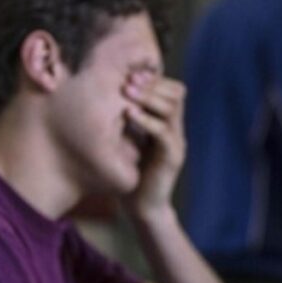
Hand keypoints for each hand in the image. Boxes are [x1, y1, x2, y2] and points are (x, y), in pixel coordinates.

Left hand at [121, 70, 186, 217]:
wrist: (142, 208)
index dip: (153, 79)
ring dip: (149, 98)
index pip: (171, 90)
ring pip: (172, 109)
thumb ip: (124, 120)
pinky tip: (129, 114)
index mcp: (167, 123)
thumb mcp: (125, 140)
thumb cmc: (130, 174)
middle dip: (152, 84)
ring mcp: (176, 143)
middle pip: (177, 94)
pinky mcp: (172, 158)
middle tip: (129, 80)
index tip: (129, 74)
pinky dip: (147, 120)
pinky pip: (164, 133)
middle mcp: (176, 130)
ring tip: (127, 92)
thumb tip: (104, 94)